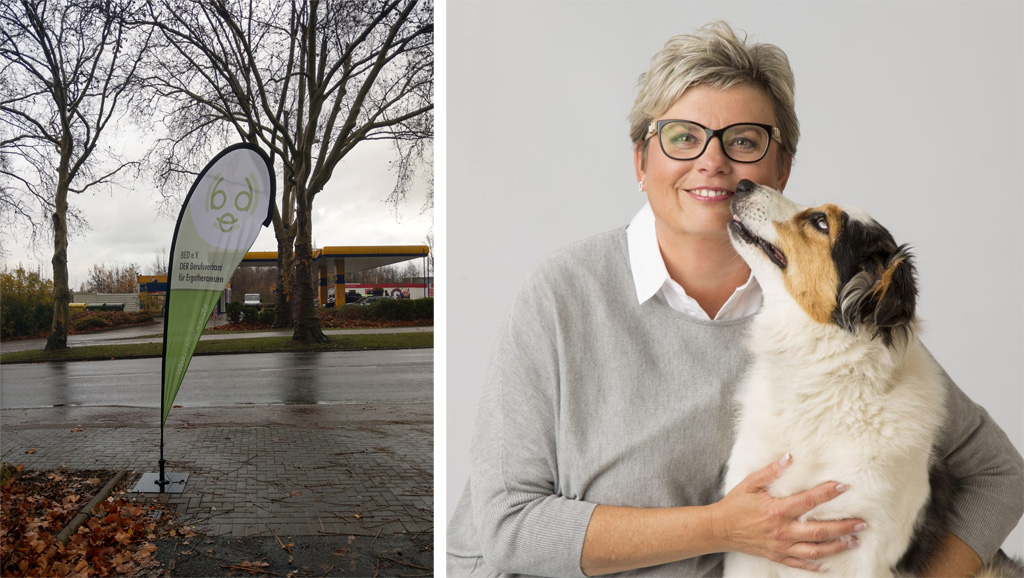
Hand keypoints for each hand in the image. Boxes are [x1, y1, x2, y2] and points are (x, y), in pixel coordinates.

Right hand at [712, 453, 865, 571]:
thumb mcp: (750, 483)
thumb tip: (790, 458)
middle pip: (819, 531)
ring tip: (854, 542)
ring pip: (815, 550)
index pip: (808, 501)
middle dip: (843, 527)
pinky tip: (830, 564)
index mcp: (777, 510)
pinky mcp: (778, 555)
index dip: (827, 493)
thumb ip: (770, 471)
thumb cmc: (735, 504)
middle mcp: (782, 530)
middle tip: (861, 523)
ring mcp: (781, 546)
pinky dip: (817, 565)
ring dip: (837, 546)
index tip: (843, 487)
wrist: (720, 529)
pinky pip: (801, 563)